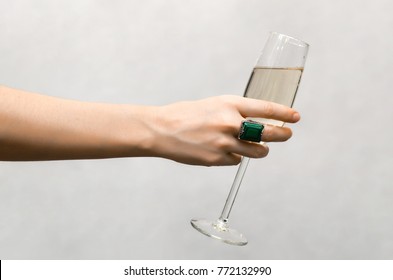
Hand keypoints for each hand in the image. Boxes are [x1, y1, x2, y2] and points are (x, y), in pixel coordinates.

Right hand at [150, 95, 299, 165]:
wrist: (161, 130)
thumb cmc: (185, 115)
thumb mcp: (212, 105)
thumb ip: (233, 113)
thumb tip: (252, 124)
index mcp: (228, 104)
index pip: (265, 108)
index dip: (284, 113)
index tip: (296, 117)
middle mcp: (229, 123)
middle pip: (267, 133)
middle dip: (282, 134)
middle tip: (286, 134)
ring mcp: (223, 143)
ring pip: (256, 151)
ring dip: (261, 150)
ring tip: (259, 148)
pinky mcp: (216, 160)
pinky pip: (236, 160)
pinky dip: (235, 157)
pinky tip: (224, 152)